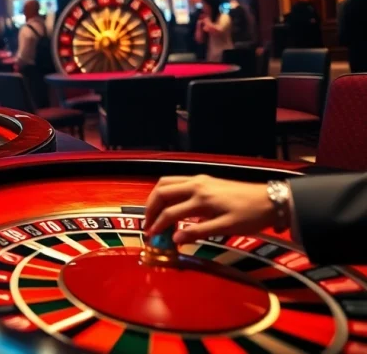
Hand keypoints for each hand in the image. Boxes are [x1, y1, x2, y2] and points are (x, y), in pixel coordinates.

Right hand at [144, 175, 276, 244]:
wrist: (270, 200)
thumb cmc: (250, 216)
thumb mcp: (225, 228)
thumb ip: (198, 232)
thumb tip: (175, 239)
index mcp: (200, 198)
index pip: (170, 212)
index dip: (158, 225)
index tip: (151, 236)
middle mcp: (196, 185)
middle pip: (162, 192)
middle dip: (150, 208)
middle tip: (147, 224)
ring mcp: (200, 180)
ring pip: (167, 183)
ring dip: (156, 197)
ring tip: (154, 213)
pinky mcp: (204, 180)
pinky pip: (177, 182)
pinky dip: (167, 192)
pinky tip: (170, 204)